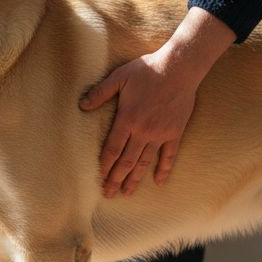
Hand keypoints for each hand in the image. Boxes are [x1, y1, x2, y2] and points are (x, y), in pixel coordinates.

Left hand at [80, 7, 234, 196]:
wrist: (179, 68)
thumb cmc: (148, 70)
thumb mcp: (119, 77)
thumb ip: (100, 92)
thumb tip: (82, 105)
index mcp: (127, 119)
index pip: (112, 149)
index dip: (105, 165)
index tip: (98, 178)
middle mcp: (143, 131)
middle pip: (127, 161)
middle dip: (116, 178)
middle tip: (109, 193)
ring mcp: (160, 134)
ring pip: (145, 162)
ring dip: (135, 179)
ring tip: (127, 192)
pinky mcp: (175, 133)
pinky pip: (169, 156)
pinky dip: (164, 169)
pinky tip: (159, 181)